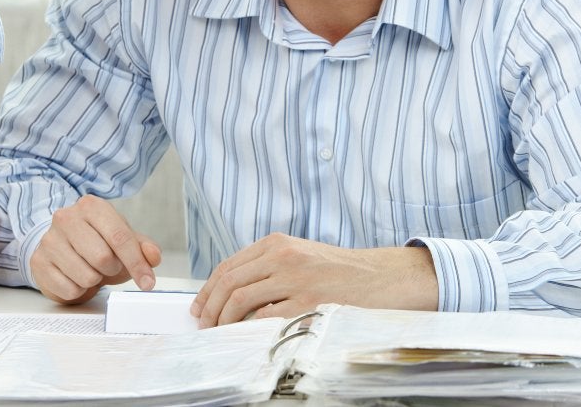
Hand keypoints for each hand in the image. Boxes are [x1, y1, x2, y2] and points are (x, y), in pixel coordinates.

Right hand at [29, 194, 161, 304]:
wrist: (62, 249)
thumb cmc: (97, 244)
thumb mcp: (124, 241)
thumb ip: (143, 248)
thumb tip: (153, 256)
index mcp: (91, 206)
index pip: (120, 237)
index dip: (137, 263)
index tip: (148, 283)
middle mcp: (66, 218)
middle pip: (102, 258)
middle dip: (112, 269)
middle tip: (108, 266)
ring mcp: (49, 240)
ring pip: (85, 276)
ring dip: (94, 280)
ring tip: (90, 269)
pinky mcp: (38, 262)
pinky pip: (69, 289)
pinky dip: (78, 290)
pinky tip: (74, 277)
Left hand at [190, 233, 438, 326]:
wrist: (380, 278)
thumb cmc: (339, 272)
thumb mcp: (300, 255)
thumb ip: (268, 266)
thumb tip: (229, 293)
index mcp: (277, 243)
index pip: (227, 267)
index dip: (207, 291)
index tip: (200, 308)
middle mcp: (282, 256)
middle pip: (228, 283)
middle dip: (210, 309)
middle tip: (205, 326)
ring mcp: (294, 279)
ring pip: (240, 300)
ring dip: (223, 321)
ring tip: (222, 334)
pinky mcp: (307, 303)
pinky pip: (264, 319)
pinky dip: (248, 330)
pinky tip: (246, 338)